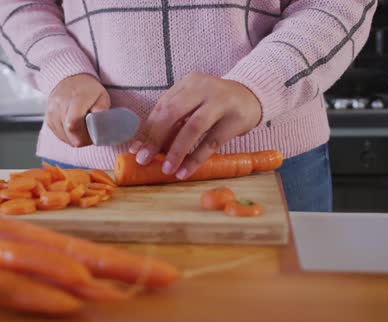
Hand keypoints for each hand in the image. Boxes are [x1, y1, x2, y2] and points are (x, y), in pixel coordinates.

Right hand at [47, 74, 110, 146]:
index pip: (74, 124)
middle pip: (68, 133)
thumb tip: (101, 123)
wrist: (71, 79)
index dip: (84, 136)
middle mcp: (60, 103)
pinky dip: (67, 136)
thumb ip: (102, 111)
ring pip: (63, 136)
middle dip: (81, 139)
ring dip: (74, 138)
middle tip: (90, 135)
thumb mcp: (102, 96)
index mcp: (76, 97)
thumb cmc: (89, 90)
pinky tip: (74, 129)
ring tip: (82, 130)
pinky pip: (57, 134)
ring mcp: (52, 110)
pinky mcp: (48, 117)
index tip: (92, 137)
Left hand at [129, 73, 261, 178]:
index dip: (147, 129)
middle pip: (173, 112)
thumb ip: (174, 120)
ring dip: (177, 150)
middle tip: (144, 159)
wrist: (252, 96)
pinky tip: (185, 171)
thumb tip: (146, 146)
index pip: (162, 106)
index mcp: (188, 83)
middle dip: (155, 138)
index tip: (135, 149)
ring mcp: (221, 102)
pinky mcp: (235, 119)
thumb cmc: (215, 104)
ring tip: (166, 169)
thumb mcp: (194, 104)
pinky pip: (212, 142)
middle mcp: (203, 88)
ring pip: (193, 127)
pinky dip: (196, 158)